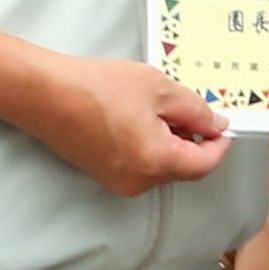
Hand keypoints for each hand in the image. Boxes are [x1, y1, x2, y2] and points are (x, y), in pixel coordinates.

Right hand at [26, 60, 232, 198]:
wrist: (47, 95)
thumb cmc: (99, 88)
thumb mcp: (159, 89)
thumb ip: (195, 110)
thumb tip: (216, 125)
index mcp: (158, 162)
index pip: (205, 164)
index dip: (219, 144)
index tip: (221, 124)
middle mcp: (140, 182)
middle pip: (183, 167)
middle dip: (192, 139)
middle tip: (186, 106)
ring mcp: (119, 182)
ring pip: (161, 166)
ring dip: (169, 140)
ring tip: (156, 106)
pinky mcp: (103, 174)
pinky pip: (139, 165)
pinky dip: (148, 145)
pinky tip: (136, 116)